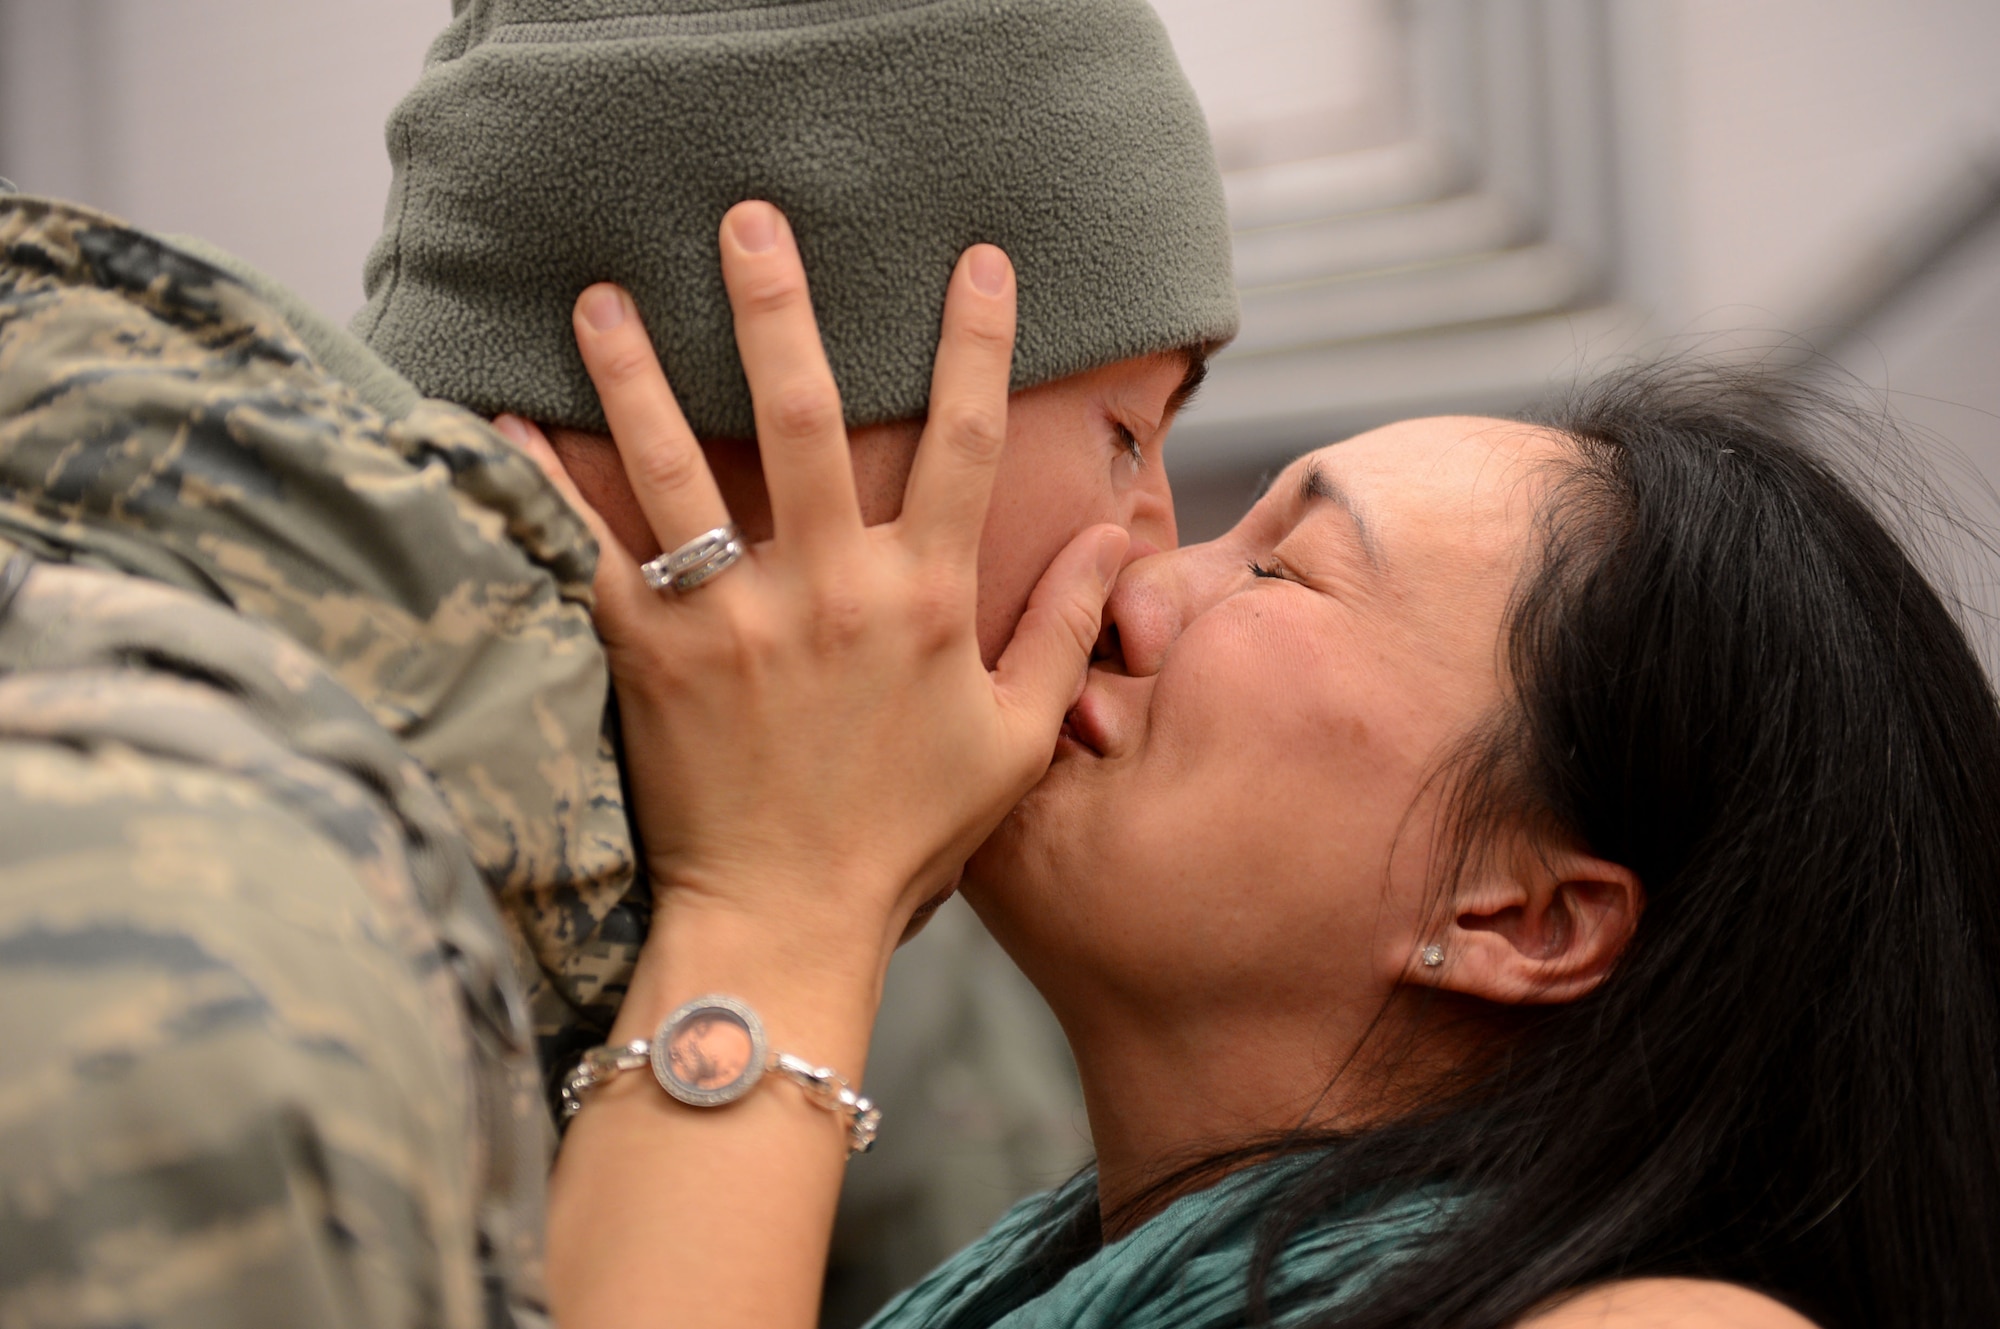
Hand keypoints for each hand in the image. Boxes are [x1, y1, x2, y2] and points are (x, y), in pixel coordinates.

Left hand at [503, 201, 1125, 969]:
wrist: (785, 921)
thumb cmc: (905, 835)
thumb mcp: (1014, 740)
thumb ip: (1059, 629)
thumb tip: (1116, 538)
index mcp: (922, 600)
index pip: (962, 444)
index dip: (974, 344)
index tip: (978, 260)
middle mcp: (826, 590)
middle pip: (802, 417)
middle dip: (778, 307)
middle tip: (748, 219)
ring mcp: (730, 619)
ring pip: (678, 467)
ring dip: (638, 373)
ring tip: (601, 295)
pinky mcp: (649, 655)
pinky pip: (589, 550)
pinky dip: (545, 484)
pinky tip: (505, 417)